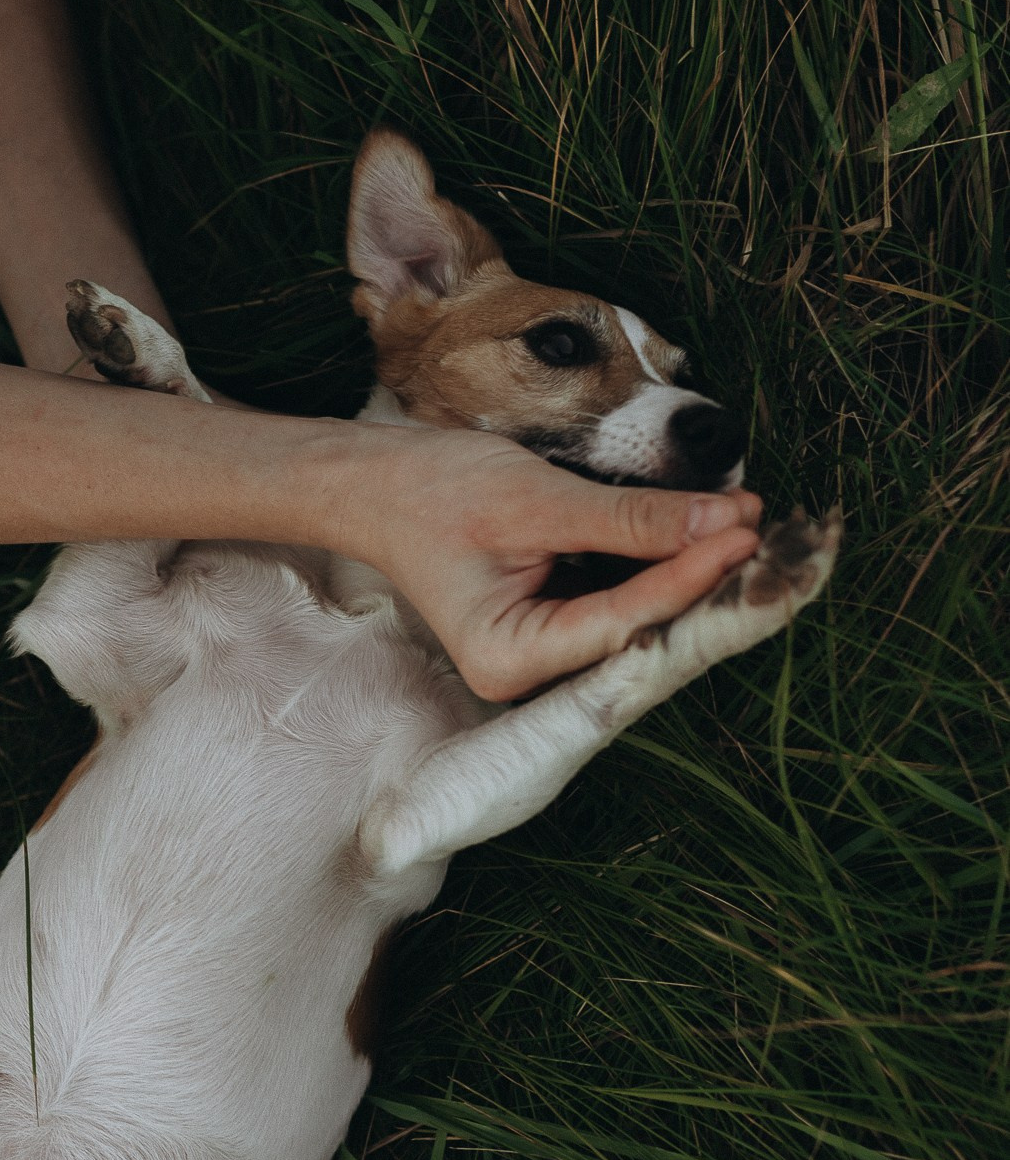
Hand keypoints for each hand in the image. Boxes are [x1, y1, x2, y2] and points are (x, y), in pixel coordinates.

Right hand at [337, 424, 762, 702]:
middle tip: (782, 541)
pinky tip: (720, 539)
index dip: (690, 577)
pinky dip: (673, 570)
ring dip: (703, 577)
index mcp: (509, 658)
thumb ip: (629, 519)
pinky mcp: (561, 625)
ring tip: (761, 531)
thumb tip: (725, 521)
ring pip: (648, 623)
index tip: (746, 531)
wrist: (376, 486)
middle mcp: (532, 673)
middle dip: (713, 588)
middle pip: (647, 637)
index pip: (624, 621)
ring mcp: (547, 654)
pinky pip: (632, 605)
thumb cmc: (434, 491)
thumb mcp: (534, 499)